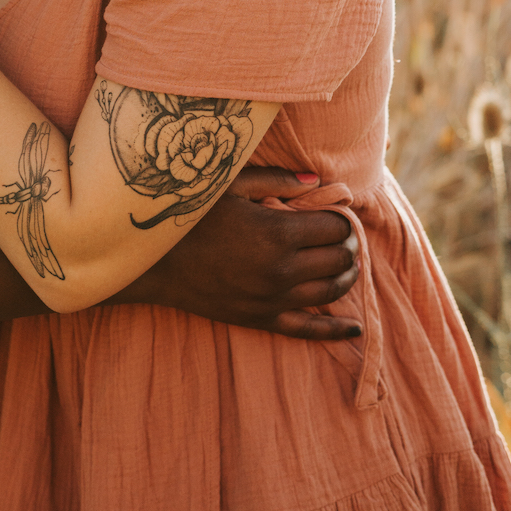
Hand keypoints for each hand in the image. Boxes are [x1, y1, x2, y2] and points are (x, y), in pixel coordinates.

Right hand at [125, 167, 361, 339]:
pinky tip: (353, 328)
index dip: (341, 218)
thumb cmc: (192, 215)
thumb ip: (276, 180)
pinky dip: (335, 330)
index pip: (335, 227)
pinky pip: (308, 330)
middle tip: (341, 235)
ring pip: (331, 291)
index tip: (334, 213)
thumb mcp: (230, 187)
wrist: (157, 261)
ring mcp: (274, 299)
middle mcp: (282, 269)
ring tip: (344, 263)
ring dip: (345, 276)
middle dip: (346, 245)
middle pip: (339, 258)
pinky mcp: (262, 320)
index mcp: (278, 232)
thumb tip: (317, 180)